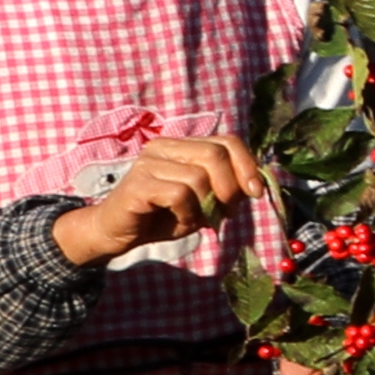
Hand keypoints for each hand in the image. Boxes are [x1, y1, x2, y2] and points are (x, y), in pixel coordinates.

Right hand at [50, 133, 265, 270]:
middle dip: (230, 187)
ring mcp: (149, 163)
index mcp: (182, 146)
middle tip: (225, 211)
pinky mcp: (138, 183)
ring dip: (206, 206)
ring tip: (195, 218)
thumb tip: (256, 185)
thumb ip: (227, 190)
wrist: (117, 234)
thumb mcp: (203, 202)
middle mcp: (165, 147)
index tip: (256, 192)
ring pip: (199, 178)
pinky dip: (188, 213)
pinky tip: (180, 221)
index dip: (247, 165)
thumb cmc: (162, 217)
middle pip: (215, 154)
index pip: (227, 141)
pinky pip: (179, 194)